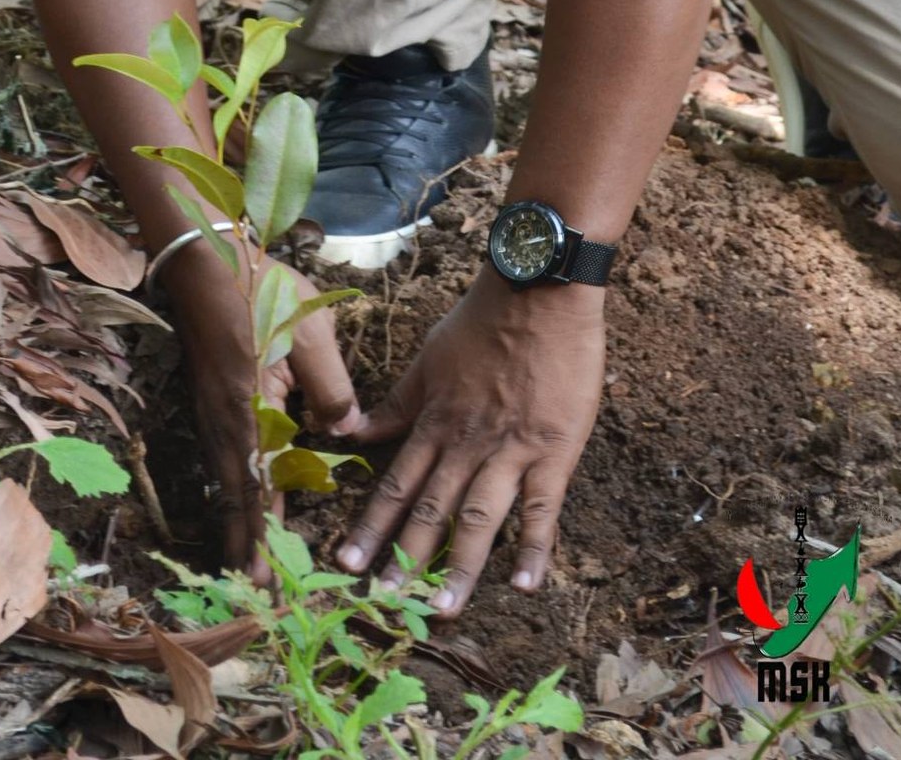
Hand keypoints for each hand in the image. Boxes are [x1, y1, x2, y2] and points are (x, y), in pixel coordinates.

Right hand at [163, 241, 362, 573]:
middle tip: (250, 586)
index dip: (262, 530)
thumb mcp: (310, 333)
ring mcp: (212, 409)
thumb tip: (346, 434)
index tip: (264, 573)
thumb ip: (331, 388)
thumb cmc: (261, 287)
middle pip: (235, 492)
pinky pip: (221, 455)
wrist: (204, 257)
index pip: (259, 483)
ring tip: (244, 557)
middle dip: (244, 540)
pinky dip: (231, 486)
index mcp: (250, 408)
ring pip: (226, 476)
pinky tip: (240, 497)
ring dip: (236, 517)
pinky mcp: (210, 397)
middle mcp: (225, 419)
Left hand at [332, 268, 605, 614]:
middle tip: (384, 603)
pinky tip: (525, 585)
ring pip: (479, 519)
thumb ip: (396, 404)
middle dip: (405, 559)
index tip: (346, 563)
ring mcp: (510, 450)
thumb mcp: (428, 359)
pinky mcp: (554, 450)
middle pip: (431, 510)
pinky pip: (542, 508)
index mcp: (435, 421)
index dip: (371, 525)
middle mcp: (465, 443)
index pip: (395, 483)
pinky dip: (533, 547)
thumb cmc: (482, 320)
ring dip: (460, 569)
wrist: (538, 289)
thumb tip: (353, 431)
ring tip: (444, 611)